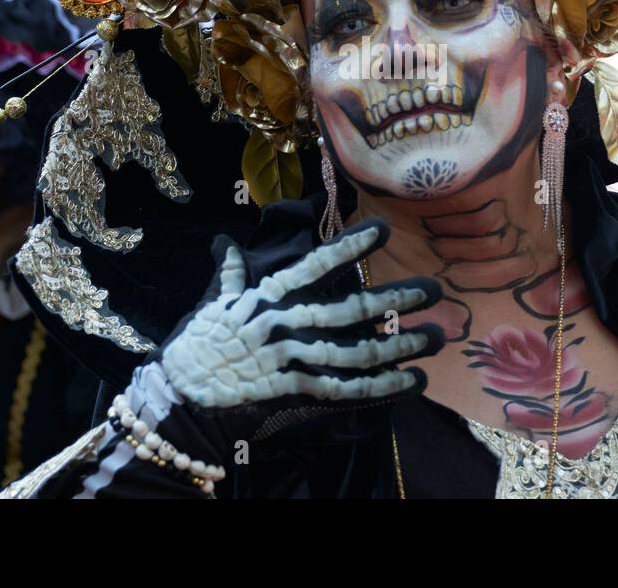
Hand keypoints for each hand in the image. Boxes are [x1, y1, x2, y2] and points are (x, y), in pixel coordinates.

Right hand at [119, 219, 442, 482]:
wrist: (182, 390)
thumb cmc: (200, 341)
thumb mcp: (216, 301)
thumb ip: (231, 271)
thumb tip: (226, 243)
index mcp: (268, 296)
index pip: (315, 266)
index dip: (349, 247)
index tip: (382, 228)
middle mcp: (284, 324)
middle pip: (348, 310)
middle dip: (393, 300)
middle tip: (433, 289)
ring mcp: (291, 358)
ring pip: (355, 351)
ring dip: (398, 345)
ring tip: (435, 336)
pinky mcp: (293, 389)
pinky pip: (344, 389)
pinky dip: (380, 387)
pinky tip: (412, 381)